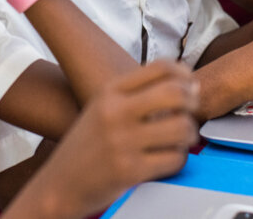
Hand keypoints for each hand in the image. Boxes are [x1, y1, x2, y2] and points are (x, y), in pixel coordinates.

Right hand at [33, 61, 198, 218]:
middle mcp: (115, 112)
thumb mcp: (102, 108)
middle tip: (190, 112)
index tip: (189, 86)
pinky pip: (175, 158)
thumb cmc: (88, 146)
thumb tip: (188, 82)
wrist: (59, 185)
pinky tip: (167, 159)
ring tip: (180, 139)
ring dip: (188, 134)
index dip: (184, 74)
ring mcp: (122, 141)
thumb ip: (137, 93)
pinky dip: (178, 159)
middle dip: (192, 102)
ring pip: (181, 127)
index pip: (160, 67)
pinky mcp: (130, 170)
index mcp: (109, 92)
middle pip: (176, 93)